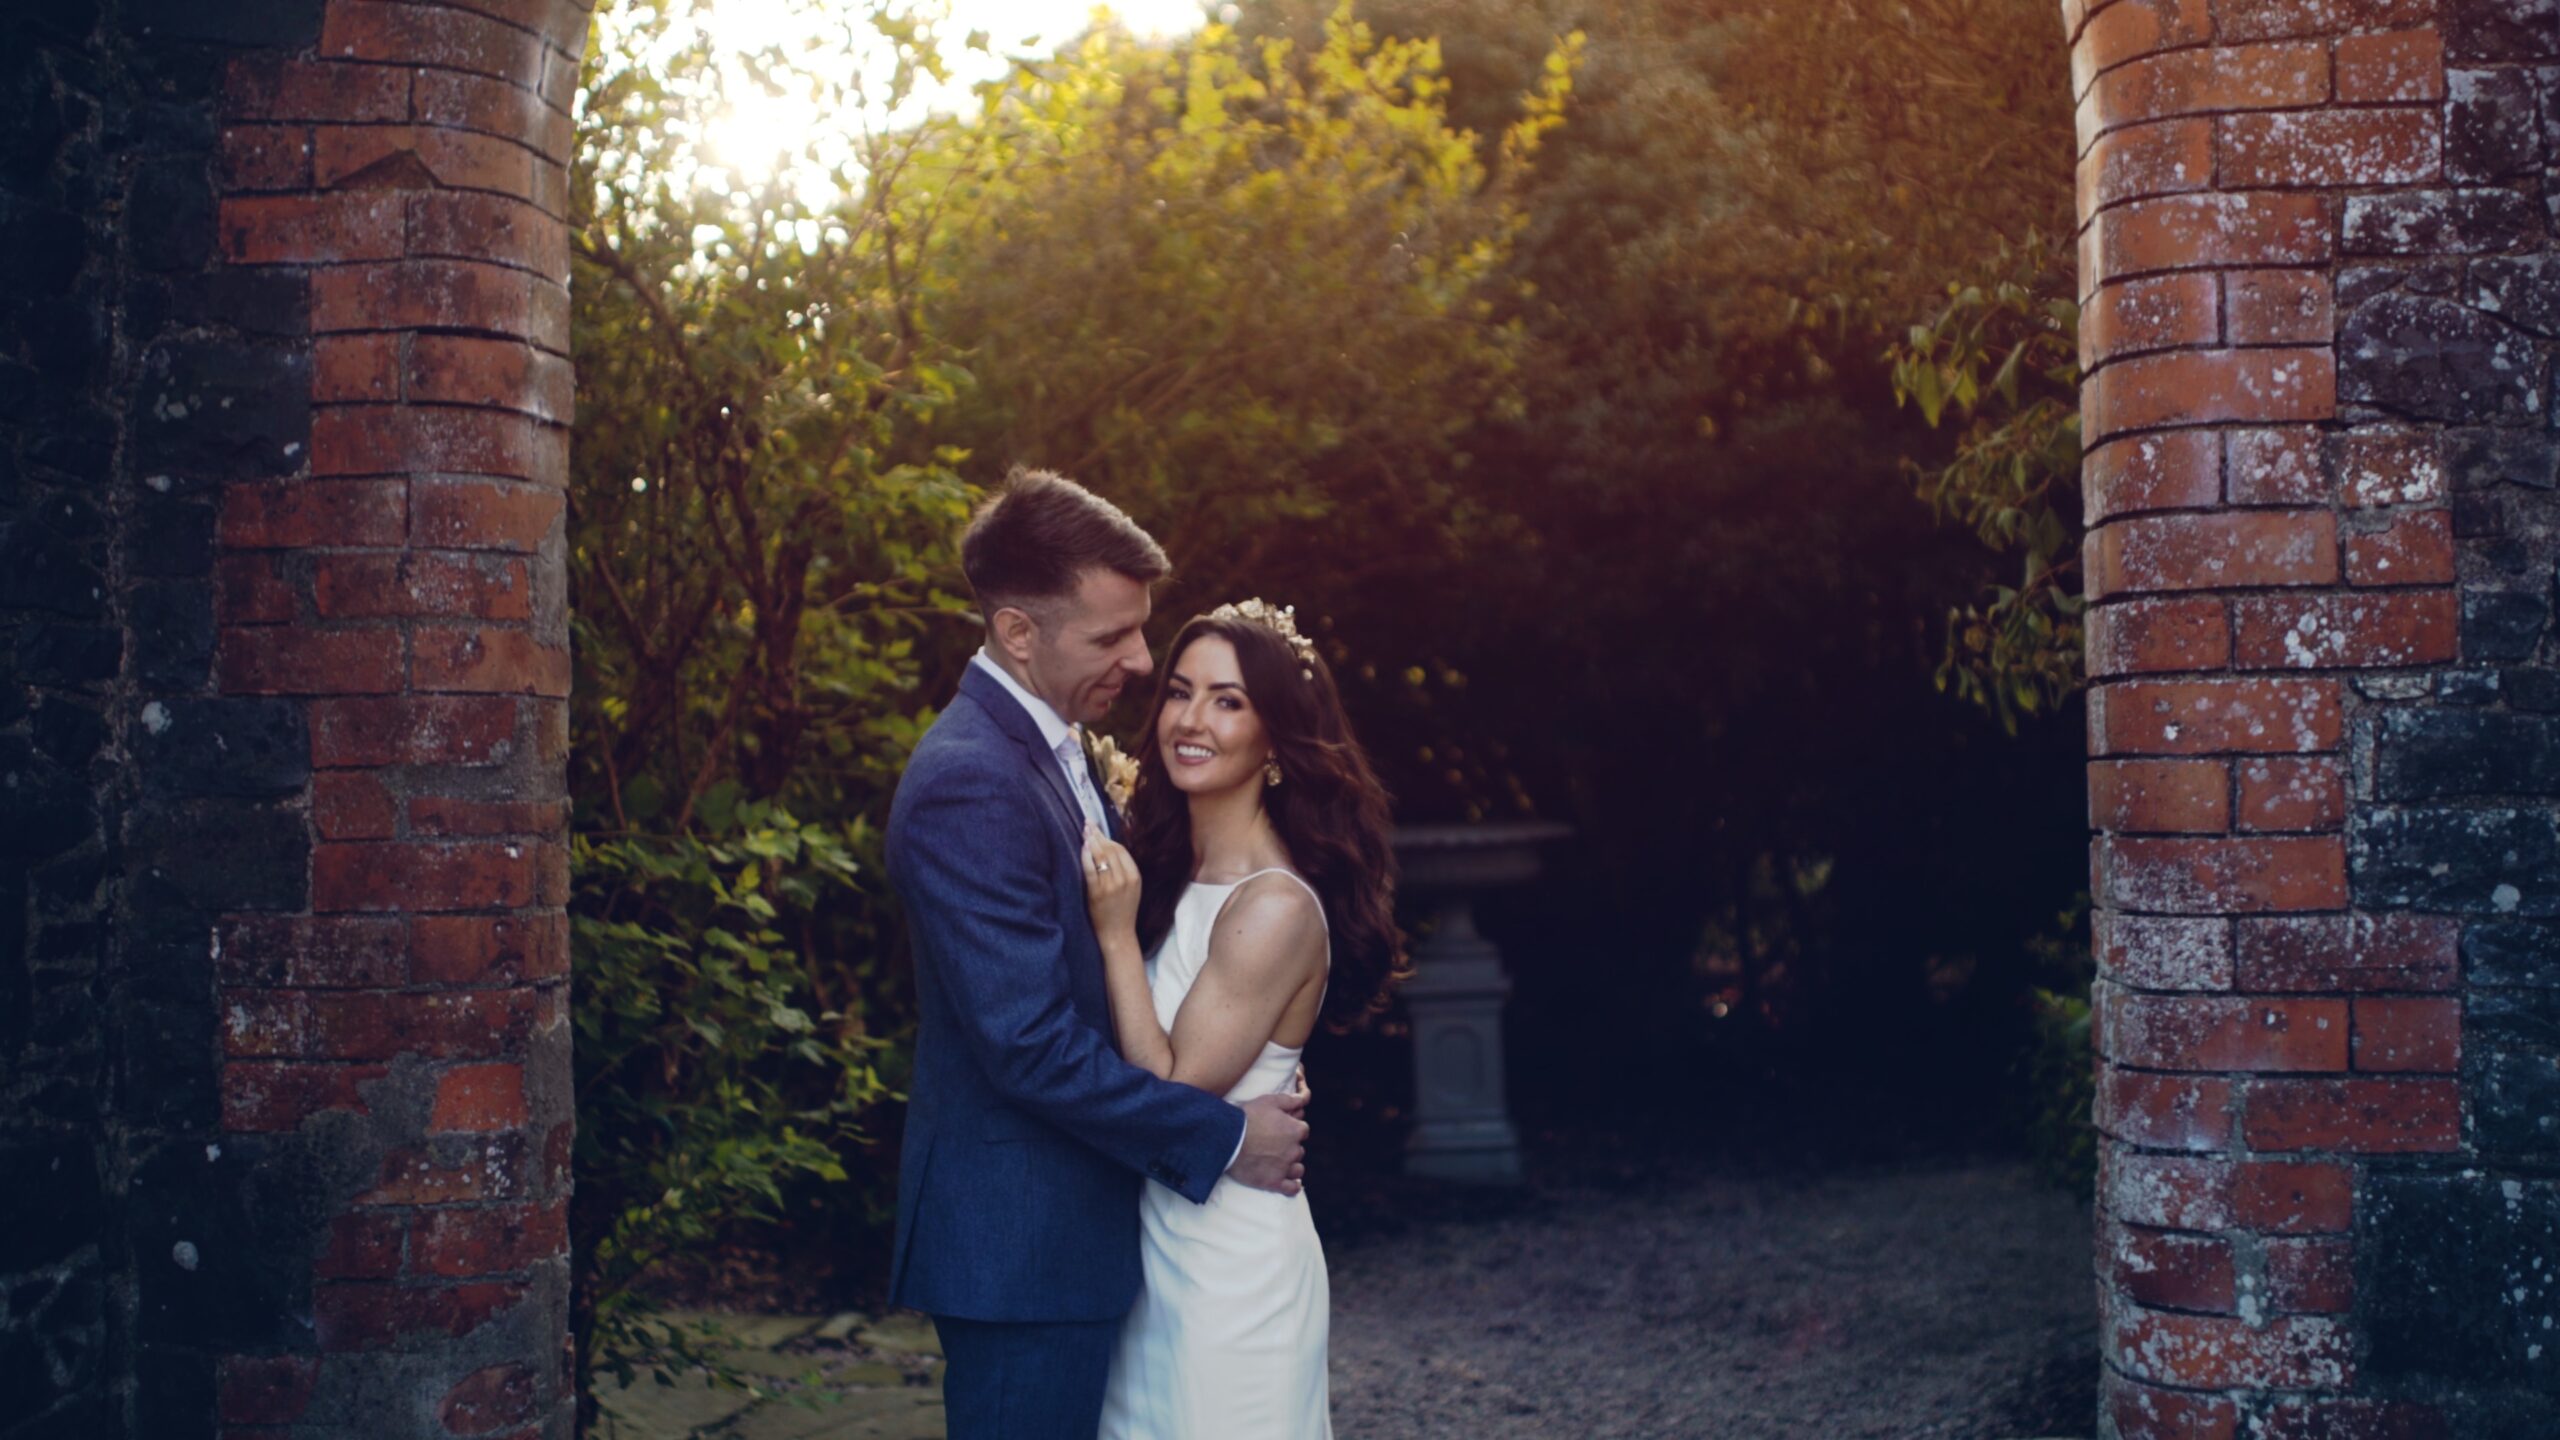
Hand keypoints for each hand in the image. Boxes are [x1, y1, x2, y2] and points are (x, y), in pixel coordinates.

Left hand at [1080, 823, 1140, 937]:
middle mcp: (1125, 879)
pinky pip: (1090, 869)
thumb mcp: (1132, 889)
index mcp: (1135, 877)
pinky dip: (1085, 856)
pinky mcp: (1097, 893)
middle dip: (1098, 835)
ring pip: (1101, 856)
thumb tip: (1109, 848)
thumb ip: (1124, 871)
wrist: (1118, 934)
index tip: (1098, 828)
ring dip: (1091, 841)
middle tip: (1088, 824)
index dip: (1108, 837)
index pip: (1121, 850)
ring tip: (1084, 831)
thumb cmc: (1123, 911)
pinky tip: (1081, 848)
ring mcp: (1111, 886)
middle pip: (1110, 849)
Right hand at [1227, 1090, 1309, 1196]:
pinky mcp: (1274, 1182)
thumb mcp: (1269, 1101)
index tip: (1281, 1130)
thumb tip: (1303, 1098)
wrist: (1227, 1138)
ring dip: (1291, 1165)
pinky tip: (1288, 1182)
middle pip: (1299, 1149)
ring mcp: (1285, 1167)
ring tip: (1278, 1163)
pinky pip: (1291, 1188)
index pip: (1302, 1130)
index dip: (1292, 1129)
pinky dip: (1292, 1186)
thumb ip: (1290, 1100)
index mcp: (1295, 1130)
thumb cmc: (1247, 1117)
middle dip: (1289, 1147)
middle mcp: (1294, 1150)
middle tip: (1273, 1145)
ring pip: (1297, 1169)